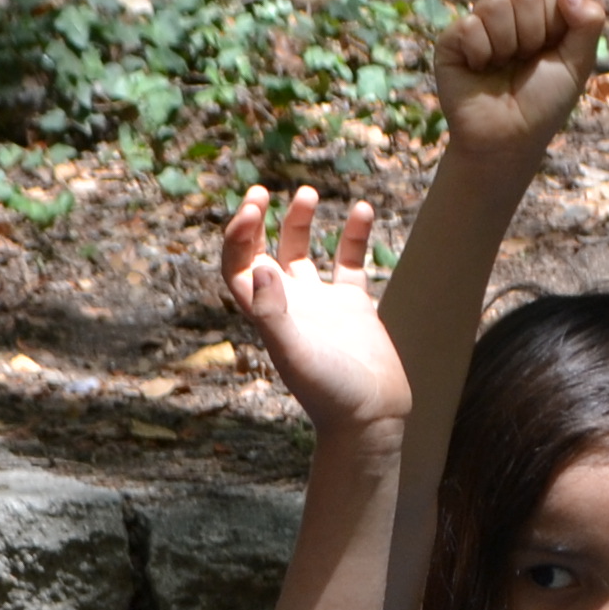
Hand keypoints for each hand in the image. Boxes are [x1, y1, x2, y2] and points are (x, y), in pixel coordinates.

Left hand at [220, 186, 401, 434]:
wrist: (371, 418)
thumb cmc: (329, 392)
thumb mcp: (294, 353)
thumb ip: (272, 311)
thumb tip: (260, 264)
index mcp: (266, 314)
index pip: (237, 265)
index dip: (237, 235)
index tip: (252, 208)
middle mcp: (289, 305)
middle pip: (263, 253)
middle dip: (259, 222)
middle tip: (261, 191)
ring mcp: (321, 304)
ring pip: (302, 253)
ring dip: (300, 222)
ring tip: (306, 192)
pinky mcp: (353, 306)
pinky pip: (349, 262)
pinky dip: (353, 234)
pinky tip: (362, 209)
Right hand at [431, 0, 604, 157]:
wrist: (507, 140)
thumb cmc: (542, 104)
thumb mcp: (578, 63)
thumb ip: (588, 22)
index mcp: (540, 14)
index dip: (556, 19)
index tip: (552, 50)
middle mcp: (509, 13)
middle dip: (532, 34)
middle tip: (524, 62)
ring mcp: (479, 23)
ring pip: (496, 3)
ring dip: (506, 45)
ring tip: (501, 67)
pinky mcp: (451, 40)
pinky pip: (470, 25)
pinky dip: (481, 54)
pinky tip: (479, 70)